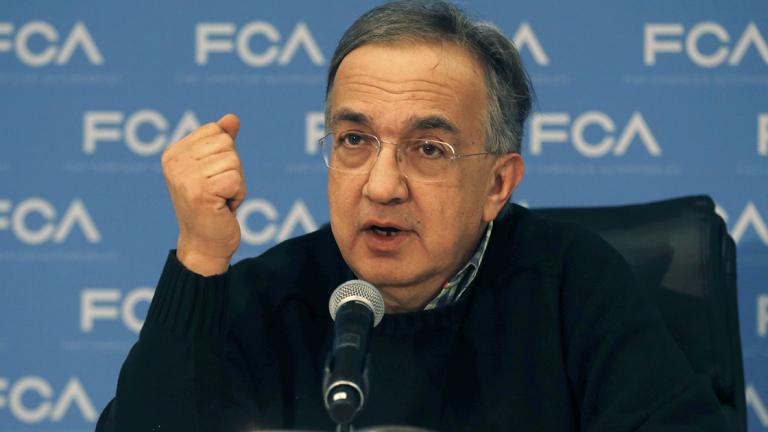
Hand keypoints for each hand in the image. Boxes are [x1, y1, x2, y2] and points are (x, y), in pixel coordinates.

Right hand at [161, 114, 244, 274]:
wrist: (205, 245)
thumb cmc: (213, 207)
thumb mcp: (216, 169)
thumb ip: (222, 141)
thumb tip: (232, 118)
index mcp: (174, 154)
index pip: (216, 131)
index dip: (225, 155)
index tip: (213, 178)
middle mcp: (174, 163)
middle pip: (226, 144)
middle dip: (233, 170)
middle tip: (219, 192)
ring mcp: (185, 177)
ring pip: (234, 161)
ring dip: (236, 184)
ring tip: (220, 200)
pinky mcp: (200, 192)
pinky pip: (237, 179)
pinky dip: (238, 195)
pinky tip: (223, 208)